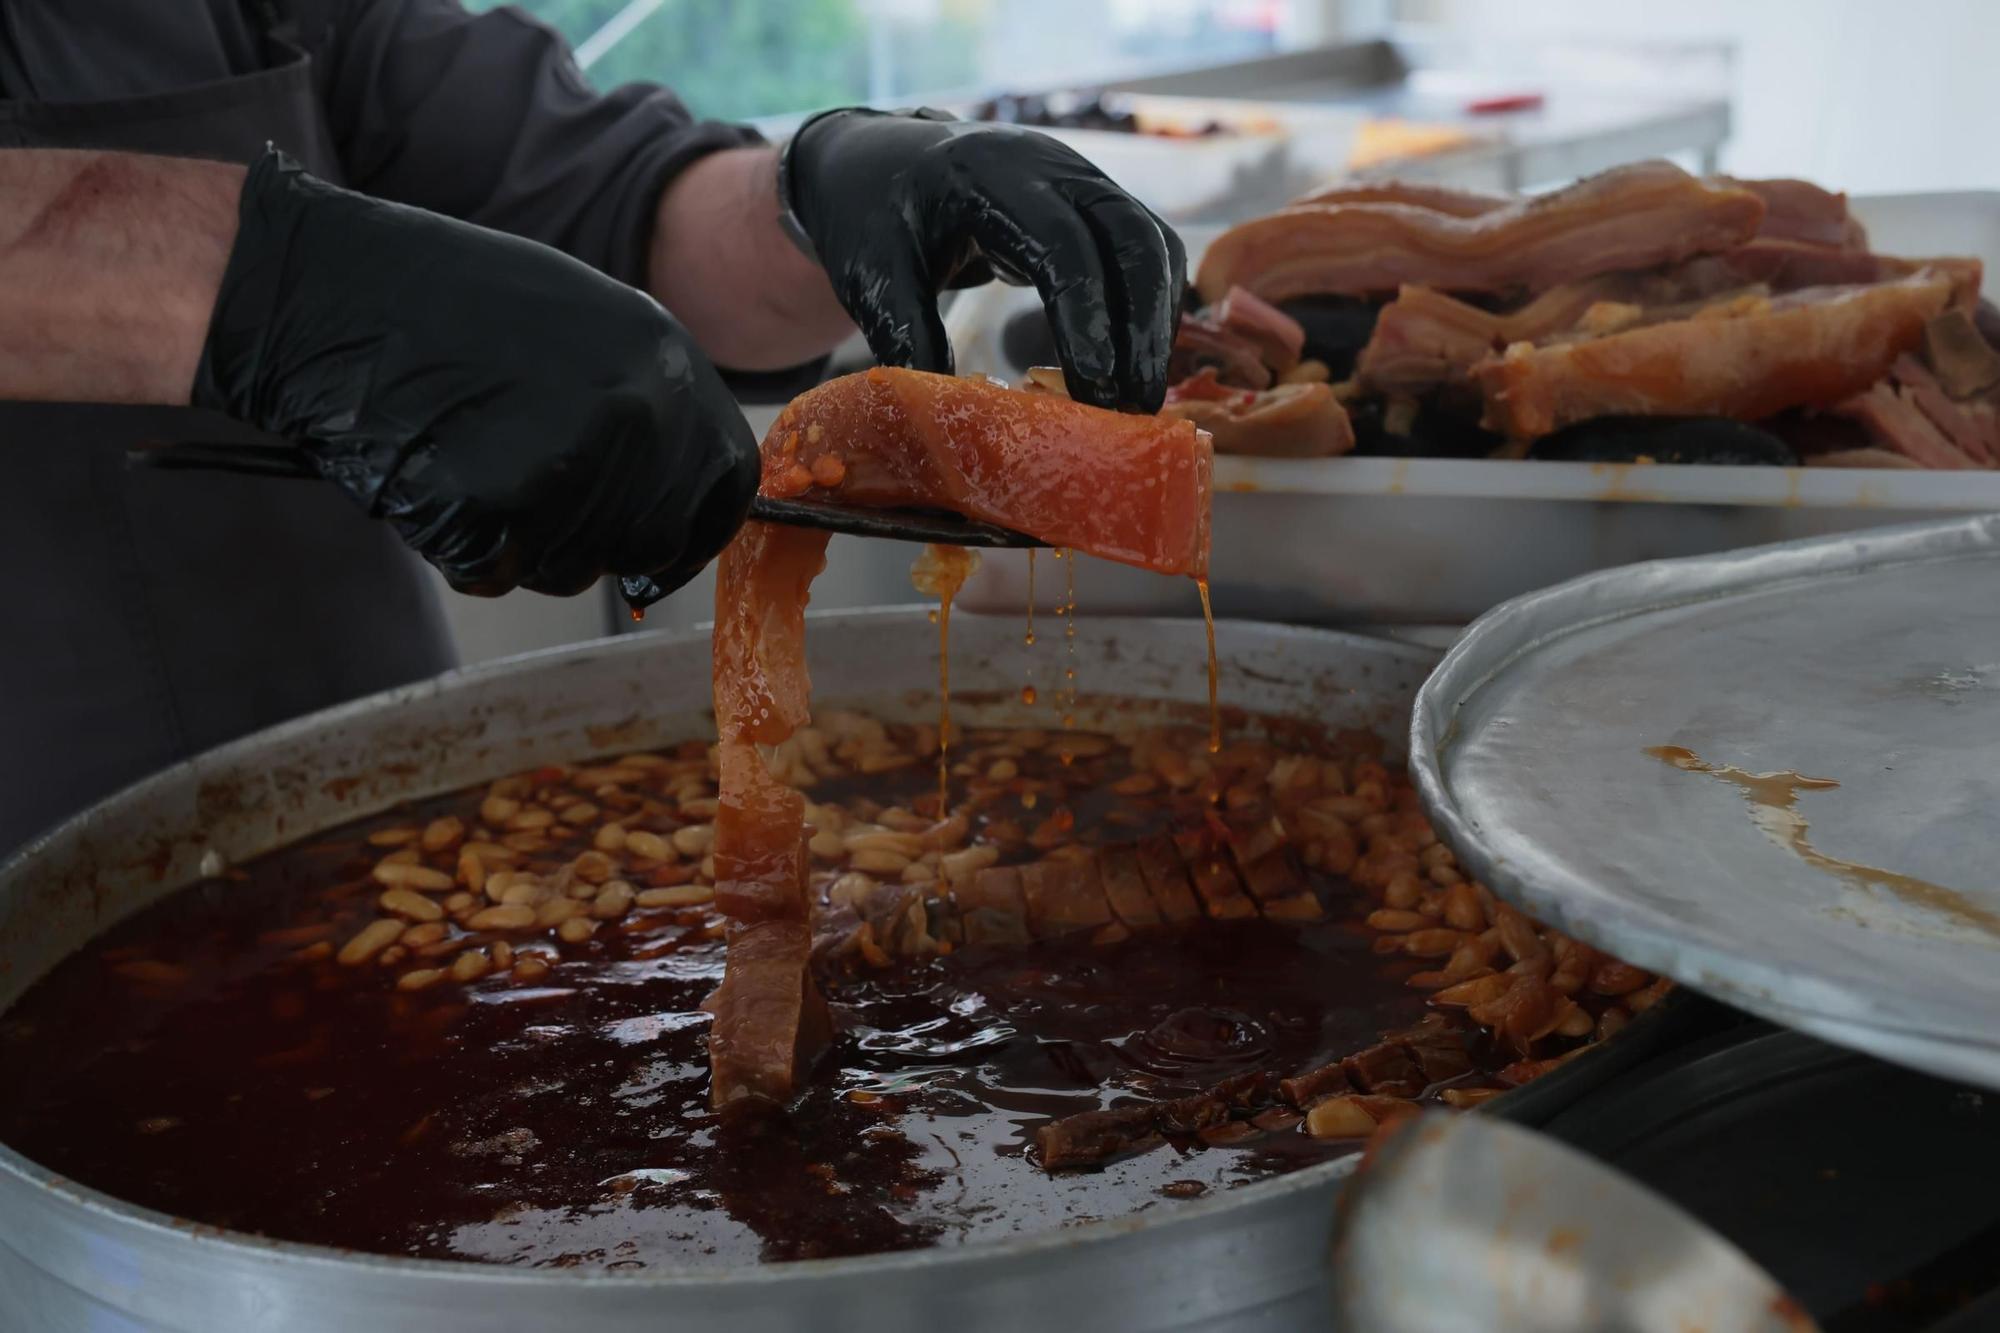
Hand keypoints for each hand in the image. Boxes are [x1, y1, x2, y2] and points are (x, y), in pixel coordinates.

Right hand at [193, 150, 757, 600]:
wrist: (323, 292)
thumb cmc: (443, 304)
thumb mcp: (581, 322)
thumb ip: (645, 401)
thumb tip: (682, 488)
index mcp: (664, 361)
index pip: (725, 484)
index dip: (697, 531)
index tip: (662, 554)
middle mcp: (633, 416)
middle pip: (648, 539)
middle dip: (600, 542)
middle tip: (528, 495)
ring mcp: (566, 465)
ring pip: (570, 567)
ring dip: (521, 541)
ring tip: (465, 457)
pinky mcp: (491, 509)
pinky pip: (493, 572)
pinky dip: (458, 546)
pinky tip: (426, 475)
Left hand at [781, 108, 1186, 412]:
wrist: (880, 158)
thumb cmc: (871, 215)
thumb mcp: (871, 273)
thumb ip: (907, 334)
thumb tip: (958, 414)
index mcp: (988, 173)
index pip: (1063, 244)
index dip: (1087, 318)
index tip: (1094, 389)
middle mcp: (1051, 164)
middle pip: (1132, 236)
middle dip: (1142, 326)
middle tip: (1135, 407)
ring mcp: (1081, 178)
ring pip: (1152, 242)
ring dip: (1156, 321)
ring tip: (1142, 397)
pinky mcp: (1093, 202)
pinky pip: (1146, 250)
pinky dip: (1150, 307)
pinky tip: (1135, 362)